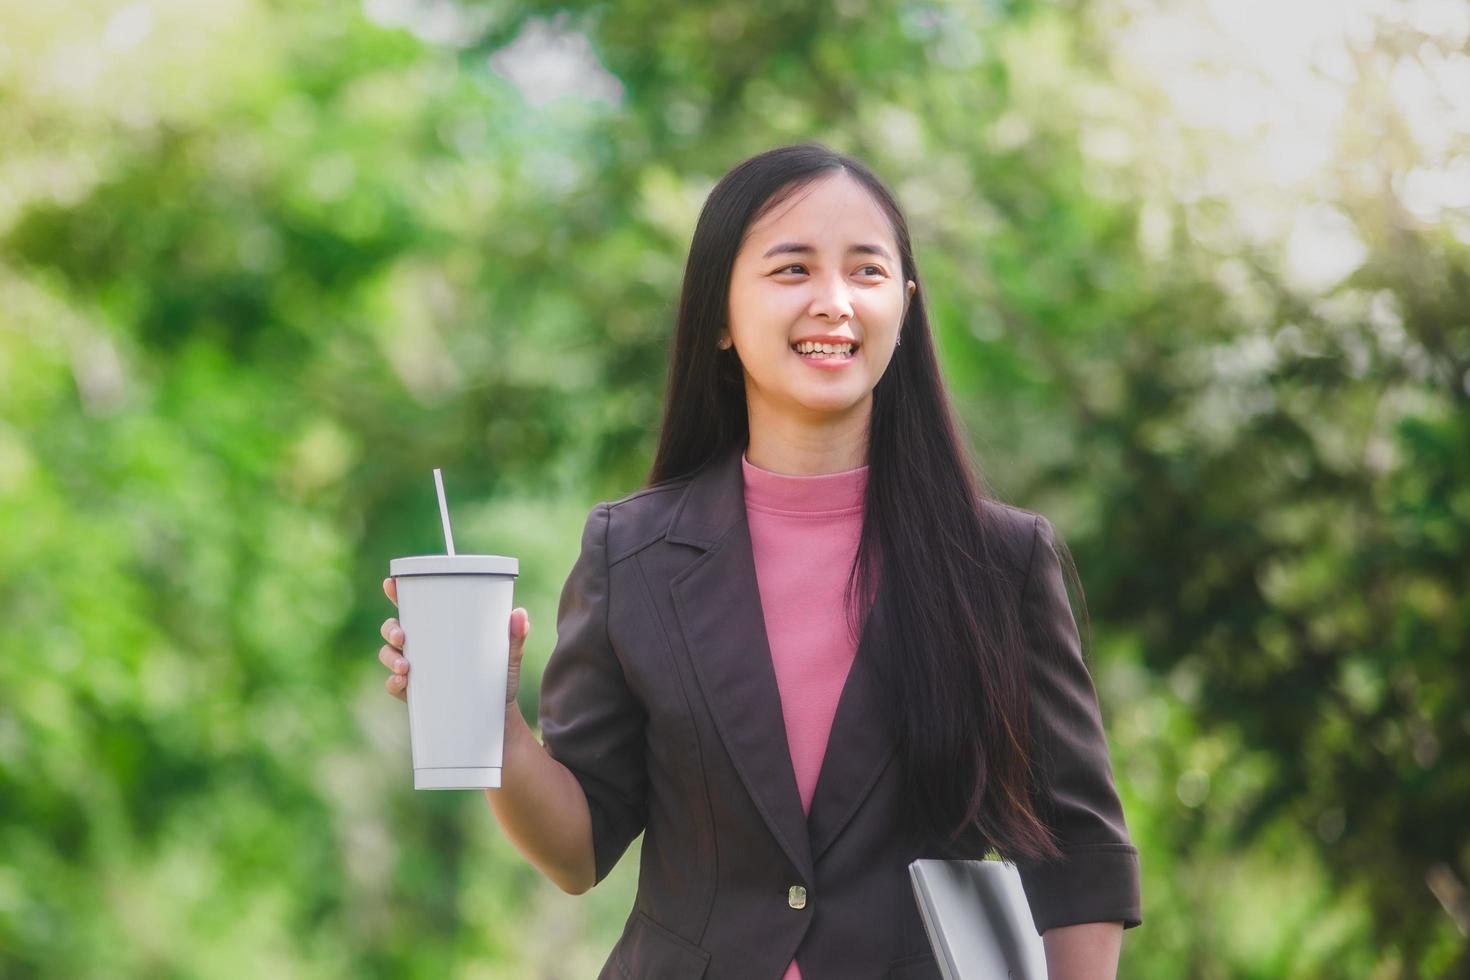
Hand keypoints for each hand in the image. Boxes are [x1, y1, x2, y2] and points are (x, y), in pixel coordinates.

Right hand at [379, 578, 529, 707]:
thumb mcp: (508, 657)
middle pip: (393, 628)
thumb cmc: (499, 679)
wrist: (498, 717)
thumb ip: (515, 637)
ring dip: (390, 656)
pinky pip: (394, 685)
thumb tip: (519, 613)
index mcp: (439, 629)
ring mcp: (415, 670)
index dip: (396, 593)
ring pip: (388, 655)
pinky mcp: (414, 694)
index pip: (412, 606)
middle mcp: (422, 646)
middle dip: (391, 629)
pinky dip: (393, 682)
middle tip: (402, 637)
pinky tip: (401, 681)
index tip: (391, 584)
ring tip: (405, 666)